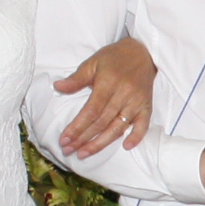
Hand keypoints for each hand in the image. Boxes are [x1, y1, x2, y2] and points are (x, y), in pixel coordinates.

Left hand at [54, 36, 156, 154]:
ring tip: (84, 153)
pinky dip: (136, 136)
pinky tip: (126, 147)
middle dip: (83, 139)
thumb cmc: (114, 58)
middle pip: (101, 123)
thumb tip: (57, 87)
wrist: (143, 52)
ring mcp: (136, 102)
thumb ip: (76, 78)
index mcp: (108, 83)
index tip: (64, 139)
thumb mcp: (93, 62)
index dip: (77, 127)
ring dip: (101, 143)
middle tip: (68, 150)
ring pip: (118, 127)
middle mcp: (123, 95)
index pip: (90, 111)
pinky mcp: (147, 106)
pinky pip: (143, 124)